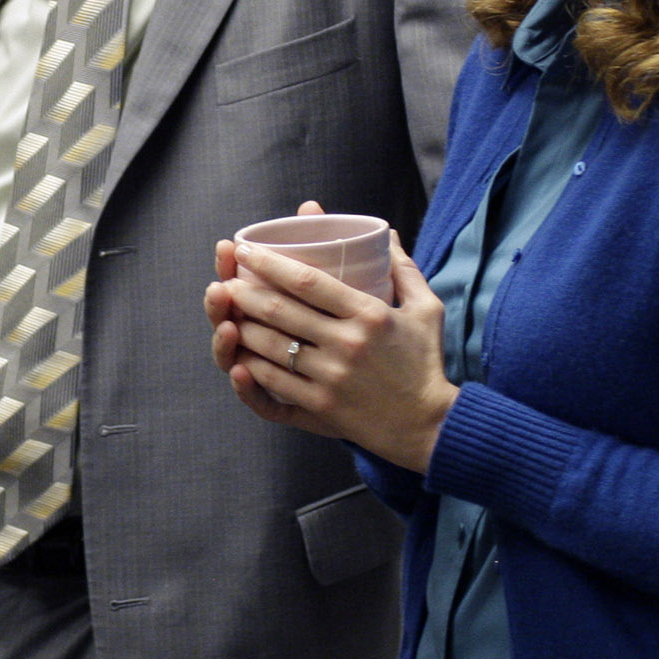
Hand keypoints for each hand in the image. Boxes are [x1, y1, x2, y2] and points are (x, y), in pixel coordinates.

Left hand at [201, 235, 456, 473]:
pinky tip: (237, 358)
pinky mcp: (321, 408)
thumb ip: (403, 268)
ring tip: (226, 314)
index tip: (245, 250)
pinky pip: (274, 386)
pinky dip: (250, 370)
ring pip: (270, 347)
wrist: (432, 425)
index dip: (269, 262)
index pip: (306, 280)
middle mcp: (346, 344)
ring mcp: (330, 378)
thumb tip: (386, 233)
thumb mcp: (426, 309)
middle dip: (244, 292)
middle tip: (227, 280)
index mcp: (369, 314)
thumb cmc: (426, 363)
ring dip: (241, 328)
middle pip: (279, 310)